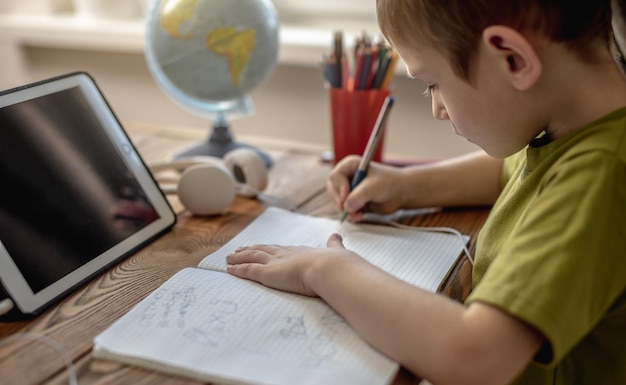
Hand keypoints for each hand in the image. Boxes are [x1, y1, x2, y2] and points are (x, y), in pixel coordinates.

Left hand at [226, 233, 358, 296]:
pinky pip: (248, 270)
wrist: (330, 268)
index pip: (281, 249)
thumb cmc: (336, 264)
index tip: (263, 246)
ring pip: (252, 257)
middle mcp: (285, 254)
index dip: (270, 248)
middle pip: (263, 250)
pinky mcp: (268, 273)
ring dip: (240, 257)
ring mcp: (275, 263)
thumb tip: (337, 235)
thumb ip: (334, 245)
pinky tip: (229, 269)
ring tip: (229, 257)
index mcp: (301, 251)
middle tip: (239, 249)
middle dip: (251, 249)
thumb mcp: (336, 252)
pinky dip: (238, 269)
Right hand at [326, 155, 405, 220]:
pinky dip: (351, 214)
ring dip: (346, 210)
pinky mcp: (353, 200)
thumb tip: (346, 207)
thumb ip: (359, 196)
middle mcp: (347, 176)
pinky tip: (359, 216)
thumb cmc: (389, 183)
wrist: (401, 193)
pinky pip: (345, 209)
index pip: (335, 176)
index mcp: (350, 165)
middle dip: (340, 201)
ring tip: (357, 215)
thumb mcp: (373, 187)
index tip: (347, 197)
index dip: (340, 187)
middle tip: (347, 209)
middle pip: (333, 189)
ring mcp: (350, 189)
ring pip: (338, 201)